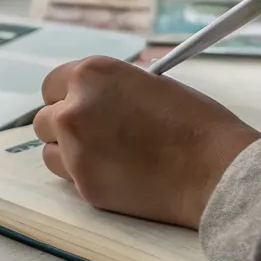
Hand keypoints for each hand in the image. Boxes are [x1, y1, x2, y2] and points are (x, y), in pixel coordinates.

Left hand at [32, 56, 260, 229]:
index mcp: (92, 75)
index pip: (53, 84)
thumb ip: (114, 88)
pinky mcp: (84, 185)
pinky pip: (71, 179)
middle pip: (44, 120)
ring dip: (70, 153)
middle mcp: (74, 110)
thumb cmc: (197, 123)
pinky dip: (87, 177)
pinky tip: (120, 175)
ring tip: (109, 156)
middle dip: (64, 127)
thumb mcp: (152, 84)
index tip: (78, 105)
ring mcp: (75, 150)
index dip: (66, 96)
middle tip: (94, 134)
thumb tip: (97, 96)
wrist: (216, 171)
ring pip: (51, 152)